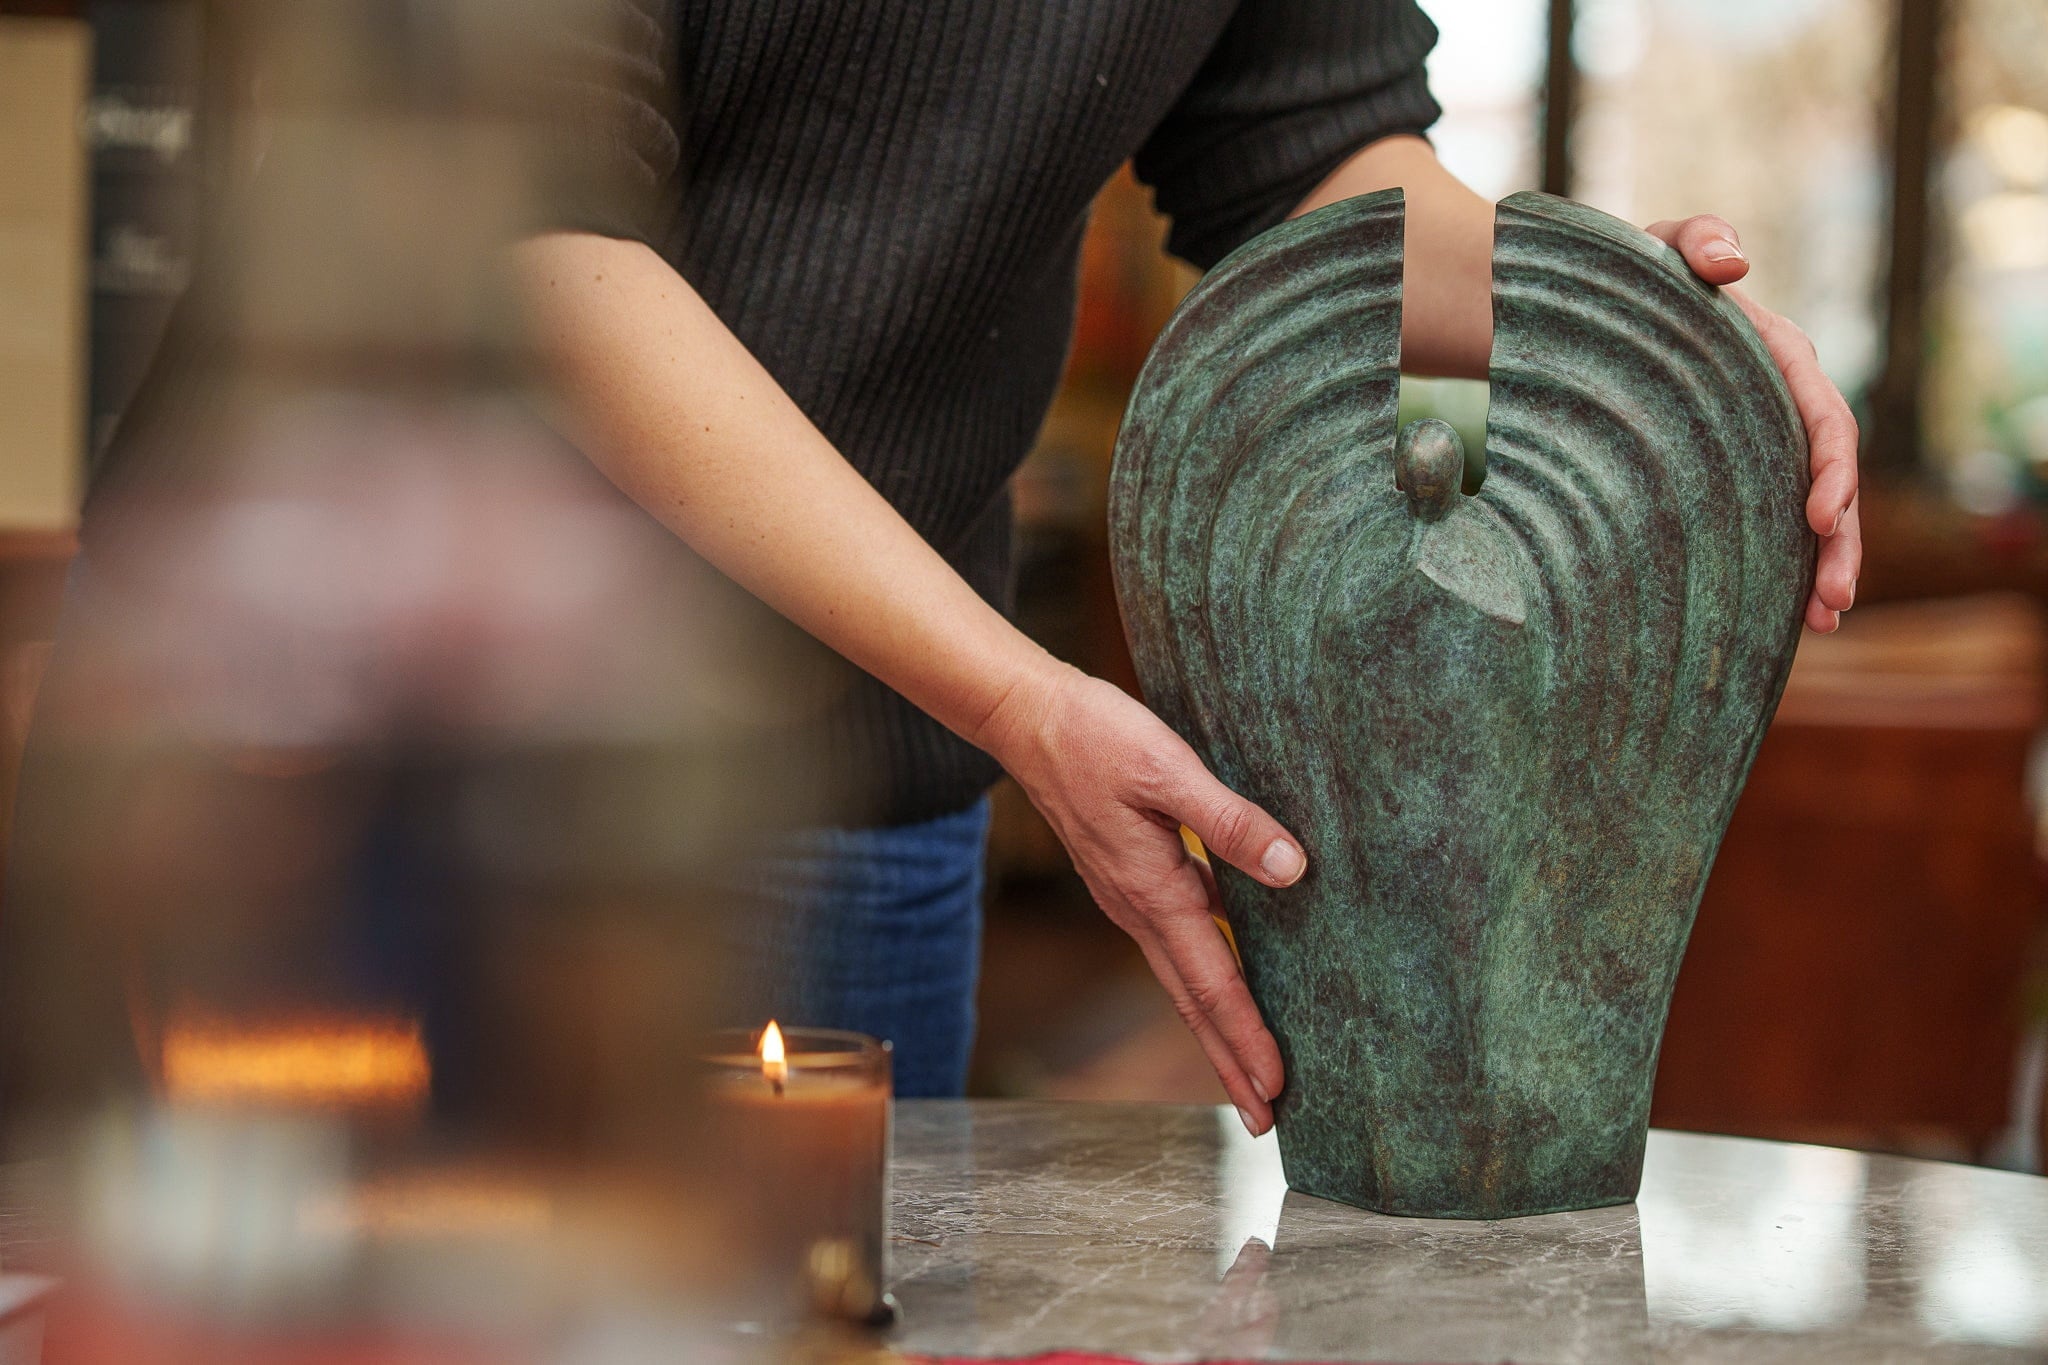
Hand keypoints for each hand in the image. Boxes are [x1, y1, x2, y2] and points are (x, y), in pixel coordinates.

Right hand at [977, 663, 1306, 1134]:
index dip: (1245, 1039)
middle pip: (1194, 1003)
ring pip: (1184, 980)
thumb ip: (1231, 821)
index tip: (1275, 1090)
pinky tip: (1228, 983)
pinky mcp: (1130, 880)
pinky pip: (1176, 947)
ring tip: (1253, 1071)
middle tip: (1269, 1120)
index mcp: (1154, 893)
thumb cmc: (1095, 737)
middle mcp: (1139, 910)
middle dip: (1230, 1062)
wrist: (1027, 718)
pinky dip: (1205, 982)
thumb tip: (1294, 870)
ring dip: (1218, 1029)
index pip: (1212, 984)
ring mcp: (1130, 899)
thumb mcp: (1168, 769)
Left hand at [1647, 215, 1860, 632]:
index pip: (1822, 416)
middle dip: (1840, 540)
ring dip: (1823, 566)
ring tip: (1824, 619)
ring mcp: (1756, 446)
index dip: (1832, 469)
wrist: (1578, 317)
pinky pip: (1766, 526)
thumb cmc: (1625, 280)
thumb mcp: (1656, 249)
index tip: (1819, 515)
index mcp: (1777, 358)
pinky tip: (1790, 619)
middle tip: (1832, 598)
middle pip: (1828, 478)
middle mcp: (1778, 406)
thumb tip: (1733, 261)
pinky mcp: (1727, 477)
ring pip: (1808, 511)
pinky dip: (1781, 570)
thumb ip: (1697, 239)